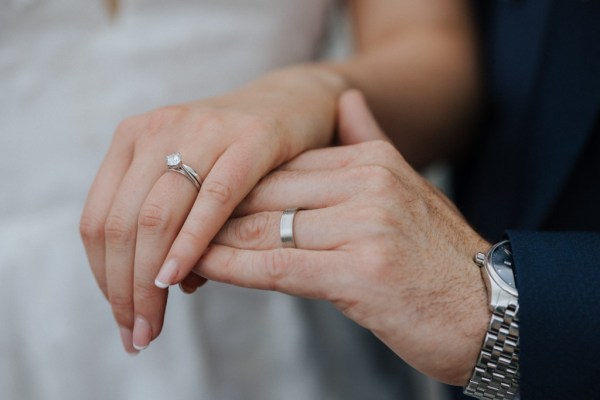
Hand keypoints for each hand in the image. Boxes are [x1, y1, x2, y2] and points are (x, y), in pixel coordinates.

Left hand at [79, 66, 346, 352]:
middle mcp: (158, 129)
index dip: (102, 277)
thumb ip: (173, 227)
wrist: (293, 101)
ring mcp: (202, 129)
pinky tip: (177, 279)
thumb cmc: (240, 153)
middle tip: (138, 336)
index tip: (121, 319)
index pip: (98, 220)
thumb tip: (170, 286)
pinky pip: (212, 200)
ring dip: (149, 282)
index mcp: (133, 139)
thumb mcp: (194, 182)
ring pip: (156, 217)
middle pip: (122, 224)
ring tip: (155, 326)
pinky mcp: (250, 138)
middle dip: (124, 291)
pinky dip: (190, 245)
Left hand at [192, 91, 490, 384]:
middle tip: (170, 230)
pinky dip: (234, 267)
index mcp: (372, 160)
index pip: (281, 168)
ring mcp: (366, 227)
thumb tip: (346, 100)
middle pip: (266, 194)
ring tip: (172, 253)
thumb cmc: (438, 257)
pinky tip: (203, 269)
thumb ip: (369, 140)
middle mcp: (368, 184)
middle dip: (215, 216)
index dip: (234, 189)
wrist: (492, 311)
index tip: (196, 203)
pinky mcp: (361, 273)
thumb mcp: (406, 186)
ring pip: (265, 229)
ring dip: (213, 243)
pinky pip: (278, 266)